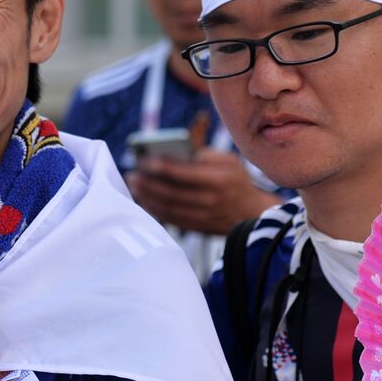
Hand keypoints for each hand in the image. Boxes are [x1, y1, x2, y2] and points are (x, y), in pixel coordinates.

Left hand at [127, 149, 281, 235]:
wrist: (250, 213)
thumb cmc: (235, 180)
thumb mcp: (229, 161)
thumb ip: (204, 154)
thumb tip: (176, 153)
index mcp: (218, 180)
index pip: (183, 173)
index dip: (160, 167)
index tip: (144, 160)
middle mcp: (210, 200)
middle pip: (170, 192)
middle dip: (147, 183)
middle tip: (131, 174)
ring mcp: (202, 216)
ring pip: (167, 207)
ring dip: (146, 196)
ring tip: (133, 185)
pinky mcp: (195, 227)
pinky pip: (169, 219)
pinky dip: (153, 209)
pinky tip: (143, 199)